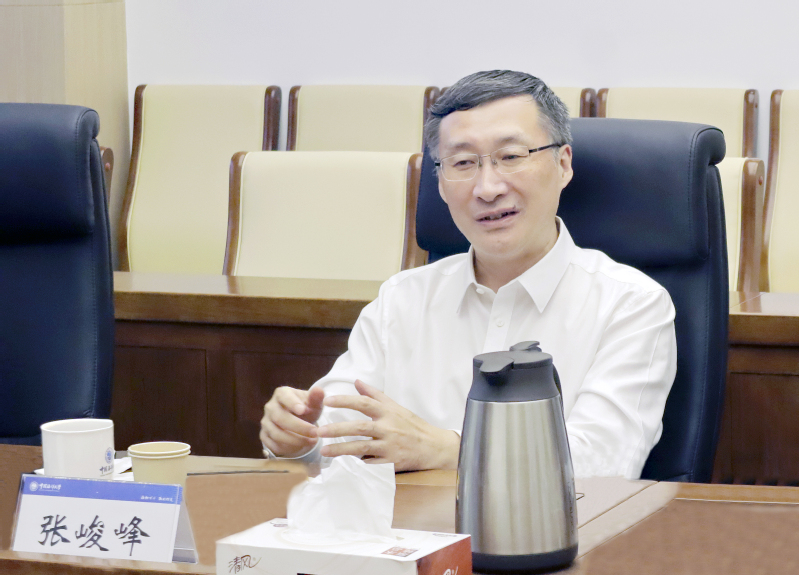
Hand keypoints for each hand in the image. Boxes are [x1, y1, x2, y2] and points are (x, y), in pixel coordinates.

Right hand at [260, 386, 324, 457]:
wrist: (299, 421)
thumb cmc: (306, 409)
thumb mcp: (313, 403)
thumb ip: (316, 397)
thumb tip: (319, 390)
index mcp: (281, 394)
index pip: (284, 396)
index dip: (292, 403)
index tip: (303, 410)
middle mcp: (270, 407)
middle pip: (280, 417)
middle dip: (299, 427)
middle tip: (315, 432)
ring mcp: (265, 422)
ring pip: (276, 433)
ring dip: (295, 440)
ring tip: (312, 441)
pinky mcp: (264, 435)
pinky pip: (273, 445)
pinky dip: (287, 448)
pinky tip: (301, 447)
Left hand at [316, 379, 460, 471]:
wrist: (433, 447)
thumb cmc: (412, 425)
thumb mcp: (395, 407)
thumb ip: (375, 395)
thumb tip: (357, 381)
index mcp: (388, 412)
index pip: (364, 403)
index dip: (346, 400)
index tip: (328, 401)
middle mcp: (388, 428)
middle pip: (360, 427)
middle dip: (338, 429)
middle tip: (319, 430)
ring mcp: (390, 446)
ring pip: (362, 448)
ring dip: (341, 449)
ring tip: (324, 450)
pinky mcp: (392, 462)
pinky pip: (371, 464)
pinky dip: (358, 464)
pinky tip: (343, 465)